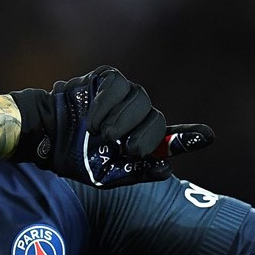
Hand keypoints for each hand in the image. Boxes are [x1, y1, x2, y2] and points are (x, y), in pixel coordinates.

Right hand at [9, 66, 213, 187]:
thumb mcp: (108, 175)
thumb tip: (167, 165)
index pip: (171, 137)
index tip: (208, 137)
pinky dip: (107, 105)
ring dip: (122, 122)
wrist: (46, 136)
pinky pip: (119, 86)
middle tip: (122, 149)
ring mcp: (125, 94)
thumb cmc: (77, 158)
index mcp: (140, 138)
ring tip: (102, 135)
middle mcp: (138, 114)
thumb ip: (138, 172)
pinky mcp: (108, 78)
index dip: (189, 137)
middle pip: (157, 119)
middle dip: (142, 138)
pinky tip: (92, 120)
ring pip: (141, 101)